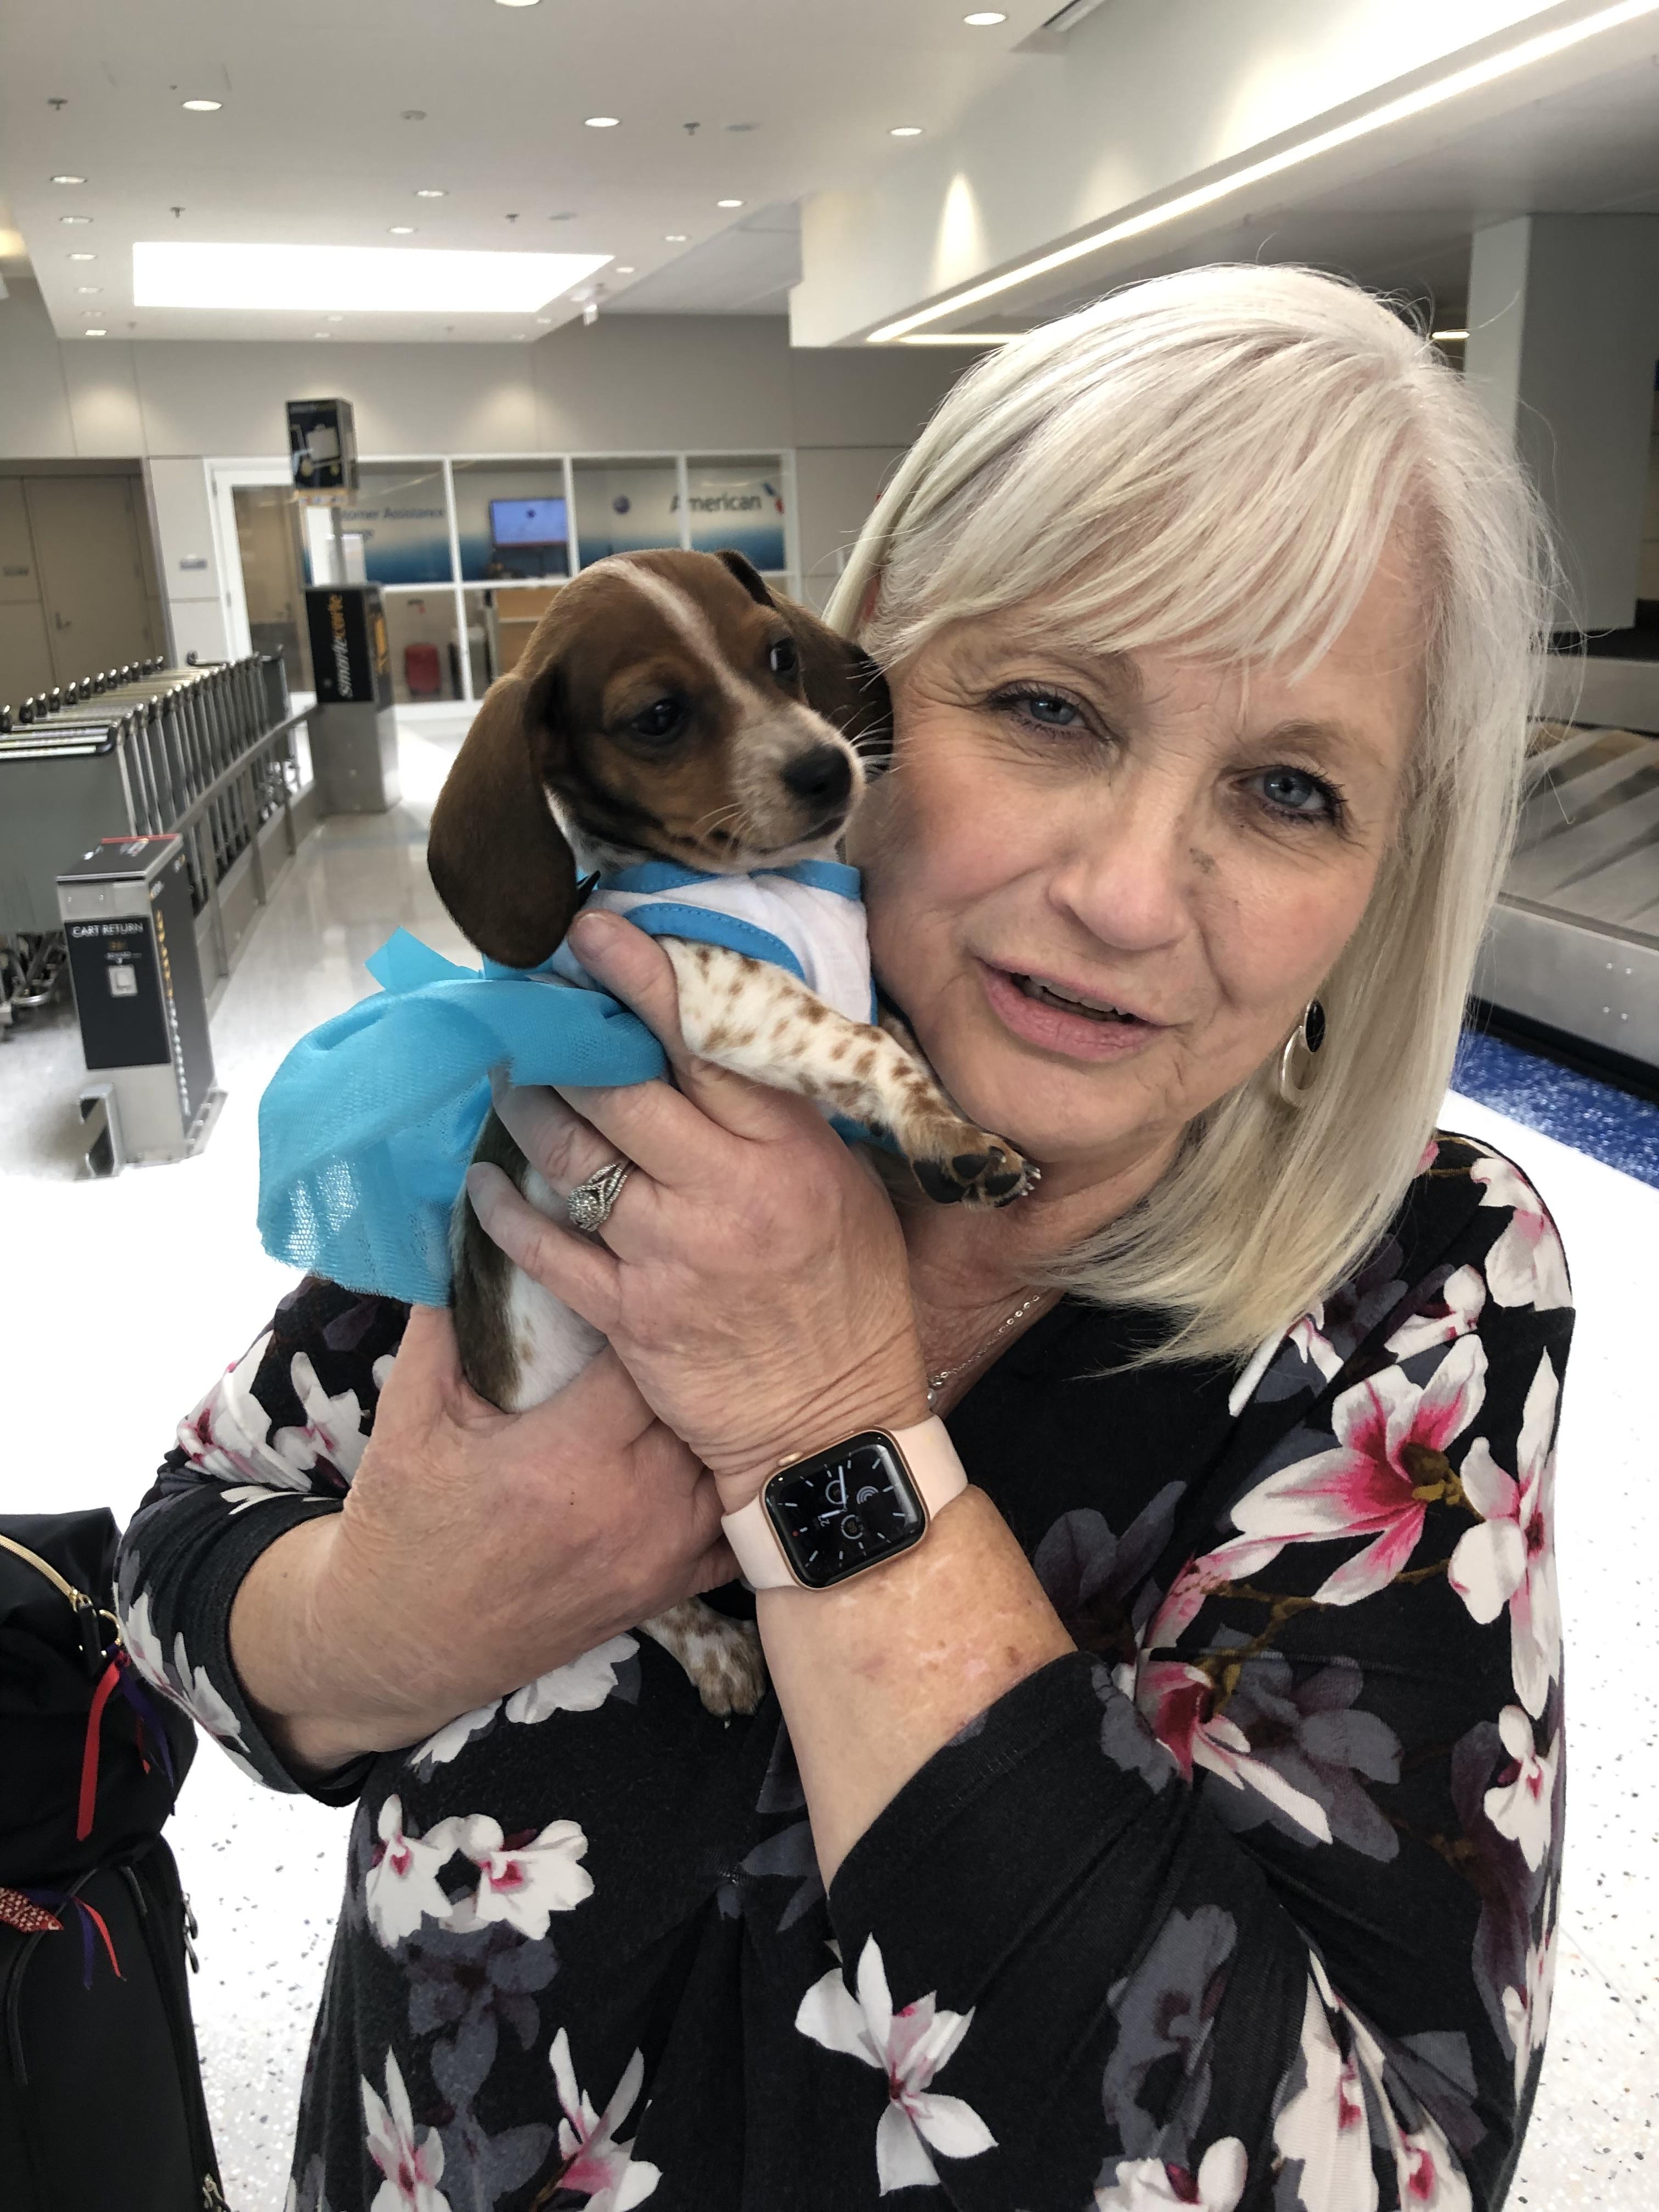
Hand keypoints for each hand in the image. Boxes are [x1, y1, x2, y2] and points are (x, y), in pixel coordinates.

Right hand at [229, 1302, 734, 1763]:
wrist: (403, 1644)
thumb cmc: (403, 1524)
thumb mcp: (409, 1416)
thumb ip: (445, 1323)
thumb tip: (468, 1226)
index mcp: (563, 1458)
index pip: (644, 1357)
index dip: (648, 1309)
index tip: (640, 1277)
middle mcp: (627, 1509)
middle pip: (696, 1403)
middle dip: (690, 1356)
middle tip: (683, 1311)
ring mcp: (655, 1556)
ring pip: (725, 1460)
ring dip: (715, 1417)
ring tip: (704, 1372)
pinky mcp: (664, 1591)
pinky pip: (732, 1532)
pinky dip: (730, 1489)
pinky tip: (719, 1448)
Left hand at [464, 910, 931, 1509]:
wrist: (833, 1427)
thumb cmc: (851, 1301)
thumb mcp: (845, 1190)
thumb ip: (785, 1122)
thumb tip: (719, 1045)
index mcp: (788, 1153)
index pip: (706, 1045)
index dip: (642, 981)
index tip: (590, 933)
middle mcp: (725, 1194)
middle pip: (622, 1091)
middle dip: (565, 1038)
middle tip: (528, 1001)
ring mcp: (670, 1255)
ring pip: (575, 1159)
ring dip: (529, 1108)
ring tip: (505, 1074)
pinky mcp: (630, 1316)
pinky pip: (547, 1248)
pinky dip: (508, 1210)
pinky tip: (485, 1179)